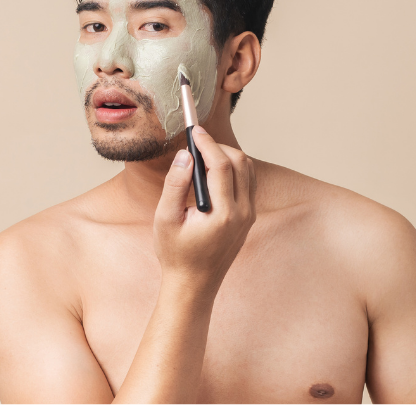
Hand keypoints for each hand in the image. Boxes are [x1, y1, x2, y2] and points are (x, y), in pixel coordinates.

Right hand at [154, 126, 257, 293]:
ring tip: (203, 156)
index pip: (221, 164)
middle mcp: (243, 213)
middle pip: (240, 162)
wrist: (194, 285)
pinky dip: (234, 170)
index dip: (208, 143)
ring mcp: (249, 216)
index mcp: (223, 214)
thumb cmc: (175, 254)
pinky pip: (248, 183)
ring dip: (228, 156)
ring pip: (248, 170)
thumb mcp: (165, 219)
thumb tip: (185, 155)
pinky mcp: (249, 218)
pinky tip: (213, 172)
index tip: (195, 130)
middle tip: (196, 143)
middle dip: (218, 146)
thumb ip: (175, 185)